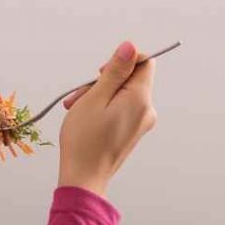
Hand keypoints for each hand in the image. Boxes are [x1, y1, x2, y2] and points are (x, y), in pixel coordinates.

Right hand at [58, 41, 155, 190]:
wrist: (84, 178)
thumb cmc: (85, 141)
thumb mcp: (95, 97)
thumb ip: (115, 71)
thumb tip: (130, 47)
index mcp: (141, 100)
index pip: (144, 63)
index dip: (122, 61)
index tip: (101, 73)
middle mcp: (147, 111)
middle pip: (131, 79)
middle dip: (104, 81)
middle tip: (80, 94)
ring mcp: (141, 124)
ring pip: (122, 94)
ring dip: (98, 95)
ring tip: (77, 108)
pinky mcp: (132, 132)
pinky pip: (121, 109)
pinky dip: (103, 108)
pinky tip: (86, 117)